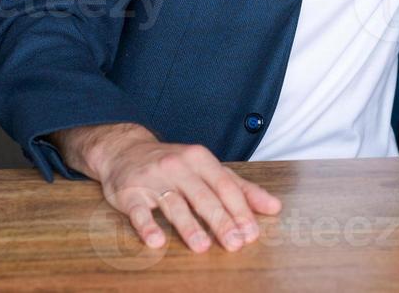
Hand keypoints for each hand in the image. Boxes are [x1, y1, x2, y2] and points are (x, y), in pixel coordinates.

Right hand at [57, 122, 281, 252]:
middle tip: (235, 244)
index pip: (225, 185)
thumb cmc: (174, 164)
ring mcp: (153, 179)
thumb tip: (274, 207)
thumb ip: (240, 187)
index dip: (239, 209)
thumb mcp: (208, 168)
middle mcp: (178, 166)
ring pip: (174, 204)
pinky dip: (147, 226)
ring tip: (202, 247)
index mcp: (200, 159)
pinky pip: (139, 211)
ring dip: (188, 226)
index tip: (251, 233)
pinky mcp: (130, 193)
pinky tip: (156, 241)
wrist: (124, 151)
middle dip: (221, 221)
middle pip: (203, 196)